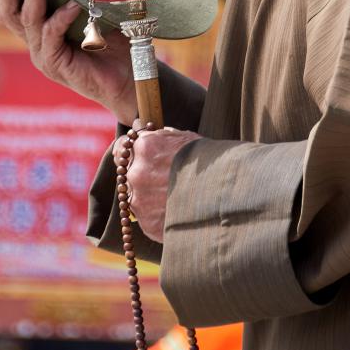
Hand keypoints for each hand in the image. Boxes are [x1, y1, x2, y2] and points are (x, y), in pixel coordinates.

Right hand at [0, 0, 136, 122]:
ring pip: (28, 21)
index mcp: (41, 29)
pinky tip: (74, 5)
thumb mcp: (97, 11)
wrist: (128, 79)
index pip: (14, 5)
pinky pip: (51, 36)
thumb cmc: (114, 43)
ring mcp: (43, 54)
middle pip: (8, 14)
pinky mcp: (55, 65)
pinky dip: (61, 17)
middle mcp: (36, 42)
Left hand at [115, 124, 201, 241]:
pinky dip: (159, 217)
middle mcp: (137, 173)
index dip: (130, 151)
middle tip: (165, 180)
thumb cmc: (209, 162)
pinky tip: (177, 212)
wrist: (227, 193)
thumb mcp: (184, 140)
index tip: (138, 156)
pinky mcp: (148, 224)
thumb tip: (139, 125)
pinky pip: (147, 218)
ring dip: (151, 197)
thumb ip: (158, 135)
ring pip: (137, 197)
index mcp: (145, 147)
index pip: (122, 147)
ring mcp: (140, 201)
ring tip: (176, 199)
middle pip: (130, 173)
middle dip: (144, 176)